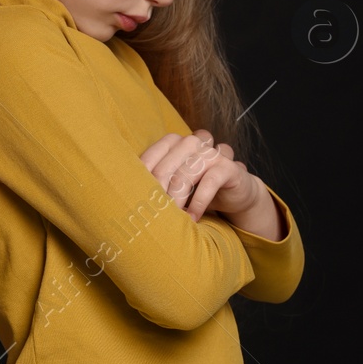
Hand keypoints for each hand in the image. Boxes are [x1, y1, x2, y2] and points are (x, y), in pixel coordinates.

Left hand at [140, 130, 261, 221]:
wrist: (235, 195)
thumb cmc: (198, 190)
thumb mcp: (175, 187)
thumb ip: (157, 186)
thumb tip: (126, 200)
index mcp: (173, 143)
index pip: (149, 158)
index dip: (141, 181)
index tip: (135, 204)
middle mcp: (190, 143)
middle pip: (165, 168)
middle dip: (158, 195)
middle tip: (153, 217)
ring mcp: (210, 153)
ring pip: (186, 174)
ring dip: (177, 200)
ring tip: (174, 220)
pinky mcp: (227, 167)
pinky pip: (209, 182)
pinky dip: (199, 202)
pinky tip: (193, 217)